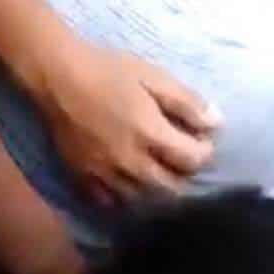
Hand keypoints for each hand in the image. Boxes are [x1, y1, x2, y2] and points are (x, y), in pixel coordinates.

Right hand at [43, 40, 219, 202]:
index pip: (192, 160)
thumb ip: (186, 102)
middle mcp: (130, 162)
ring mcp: (104, 175)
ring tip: (162, 175)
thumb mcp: (154, 77)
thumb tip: (216, 123)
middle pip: (171, 189)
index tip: (202, 140)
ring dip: (159, 192)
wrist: (56, 76)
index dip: (204, 152)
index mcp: (150, 134)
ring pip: (143, 201)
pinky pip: (110, 203)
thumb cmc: (108, 70)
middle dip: (185, 177)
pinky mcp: (82, 179)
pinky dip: (126, 199)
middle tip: (184, 161)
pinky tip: (131, 186)